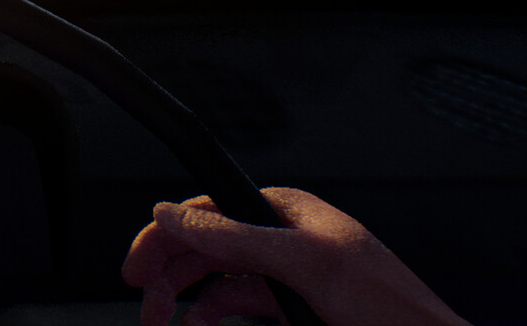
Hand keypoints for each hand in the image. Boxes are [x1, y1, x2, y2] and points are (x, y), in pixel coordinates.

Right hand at [120, 188, 470, 325]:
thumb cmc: (391, 307)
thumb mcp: (305, 264)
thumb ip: (236, 236)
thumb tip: (175, 213)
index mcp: (285, 211)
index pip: (206, 211)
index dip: (164, 237)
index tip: (136, 267)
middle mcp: (281, 237)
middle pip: (203, 246)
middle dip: (168, 272)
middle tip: (145, 303)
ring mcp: (285, 274)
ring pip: (214, 279)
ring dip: (183, 298)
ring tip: (163, 320)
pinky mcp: (291, 307)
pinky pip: (236, 305)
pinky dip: (210, 315)